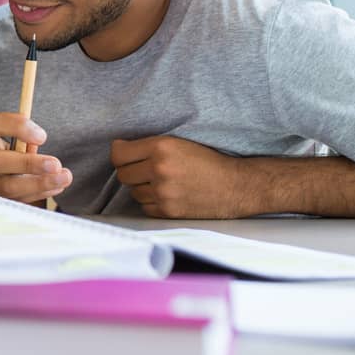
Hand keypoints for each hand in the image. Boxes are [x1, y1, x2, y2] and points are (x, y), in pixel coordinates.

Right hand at [0, 113, 70, 202]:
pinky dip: (35, 194)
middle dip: (28, 164)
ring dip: (38, 183)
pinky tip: (53, 188)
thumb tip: (44, 152)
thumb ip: (24, 144)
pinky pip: (12, 201)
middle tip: (55, 164)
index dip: (17, 128)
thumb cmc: (4, 154)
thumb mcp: (11, 143)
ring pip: (4, 186)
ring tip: (62, 178)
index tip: (43, 137)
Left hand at [110, 136, 249, 218]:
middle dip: (132, 172)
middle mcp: (160, 169)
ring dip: (143, 188)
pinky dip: (152, 202)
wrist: (237, 186)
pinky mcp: (169, 211)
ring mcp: (163, 193)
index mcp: (162, 147)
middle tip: (147, 170)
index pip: (119, 154)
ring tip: (163, 182)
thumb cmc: (208, 161)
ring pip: (133, 192)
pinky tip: (168, 195)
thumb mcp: (178, 143)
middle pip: (123, 175)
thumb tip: (117, 148)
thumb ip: (149, 146)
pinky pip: (145, 207)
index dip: (120, 154)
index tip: (125, 155)